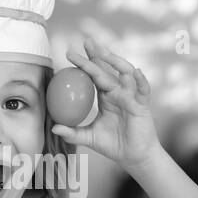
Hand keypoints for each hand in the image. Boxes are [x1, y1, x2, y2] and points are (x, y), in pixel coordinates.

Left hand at [51, 37, 160, 171]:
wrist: (133, 156)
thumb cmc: (113, 145)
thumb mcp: (89, 138)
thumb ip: (72, 133)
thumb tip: (53, 128)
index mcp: (106, 96)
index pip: (94, 75)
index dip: (84, 63)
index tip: (69, 53)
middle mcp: (119, 92)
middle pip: (108, 69)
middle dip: (98, 54)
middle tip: (86, 41)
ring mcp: (132, 96)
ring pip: (125, 74)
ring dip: (116, 62)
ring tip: (105, 52)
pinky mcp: (143, 105)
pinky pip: (143, 91)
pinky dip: (141, 81)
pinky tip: (136, 72)